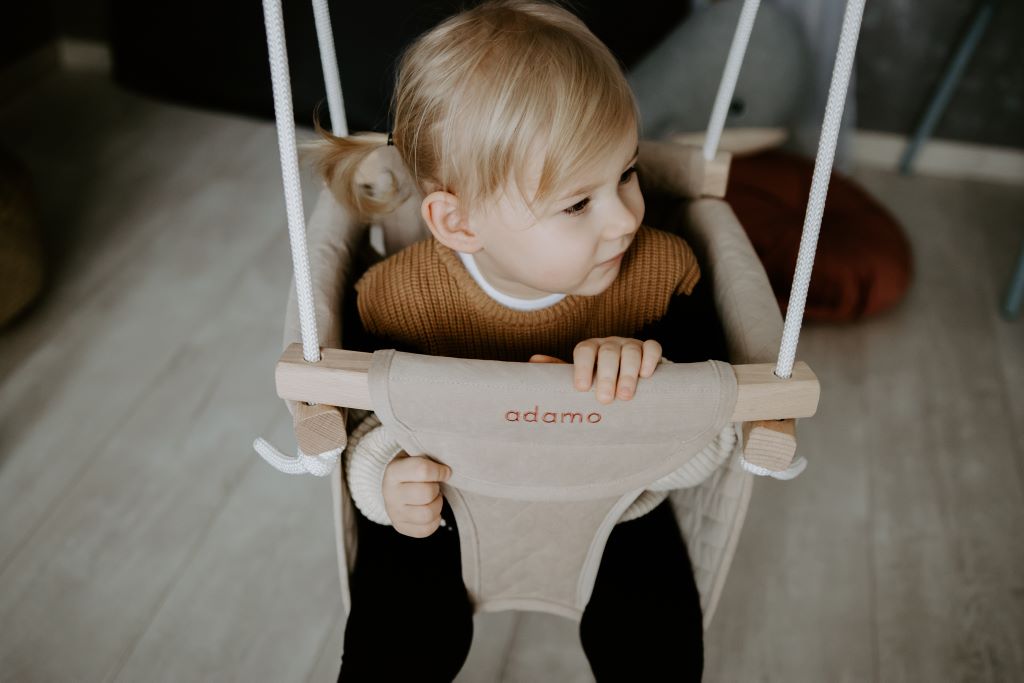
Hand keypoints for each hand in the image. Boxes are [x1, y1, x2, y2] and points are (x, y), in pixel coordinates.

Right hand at [382, 452, 451, 537]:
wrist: (393, 484)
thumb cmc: (411, 467)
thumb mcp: (415, 455)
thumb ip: (430, 457)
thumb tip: (450, 467)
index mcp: (393, 471)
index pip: (422, 470)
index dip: (440, 471)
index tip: (446, 471)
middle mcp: (390, 494)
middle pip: (427, 494)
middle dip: (437, 488)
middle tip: (436, 485)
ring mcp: (394, 513)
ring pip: (428, 514)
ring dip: (437, 504)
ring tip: (434, 497)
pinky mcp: (400, 527)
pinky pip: (426, 529)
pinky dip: (435, 520)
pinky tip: (431, 508)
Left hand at [531, 337, 661, 403]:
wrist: (627, 379)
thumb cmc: (597, 381)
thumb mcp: (579, 378)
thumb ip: (558, 371)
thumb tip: (533, 360)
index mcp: (590, 349)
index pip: (584, 350)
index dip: (582, 367)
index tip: (581, 388)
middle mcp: (609, 344)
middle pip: (608, 353)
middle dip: (607, 376)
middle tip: (605, 399)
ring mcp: (630, 345)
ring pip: (630, 351)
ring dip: (628, 373)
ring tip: (625, 396)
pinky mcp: (649, 349)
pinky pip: (652, 347)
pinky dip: (650, 359)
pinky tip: (647, 375)